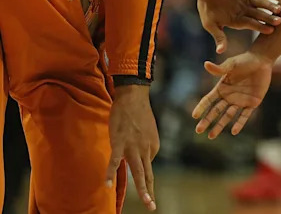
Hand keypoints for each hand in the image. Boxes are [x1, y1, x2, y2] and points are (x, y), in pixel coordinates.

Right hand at [105, 85, 158, 210]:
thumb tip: (141, 156)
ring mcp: (133, 147)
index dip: (141, 171)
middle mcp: (147, 149)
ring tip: (147, 202)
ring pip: (138, 172)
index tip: (140, 179)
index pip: (147, 166)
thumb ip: (145, 146)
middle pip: (148, 174)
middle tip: (152, 207)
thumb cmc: (138, 113)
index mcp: (154, 146)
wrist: (133, 97)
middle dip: (150, 192)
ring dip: (142, 189)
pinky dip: (111, 174)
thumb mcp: (147, 131)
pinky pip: (115, 162)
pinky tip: (108, 186)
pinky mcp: (120, 143)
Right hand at [190, 0, 280, 53]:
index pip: (251, 24)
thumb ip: (218, 36)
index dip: (261, 27)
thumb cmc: (207, 5)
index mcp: (237, 20)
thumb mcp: (210, 23)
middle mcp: (245, 11)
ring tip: (280, 9)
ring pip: (263, 4)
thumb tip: (220, 51)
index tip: (270, 31)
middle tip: (279, 21)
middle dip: (269, 18)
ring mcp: (248, 0)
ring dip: (271, 6)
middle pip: (259, 15)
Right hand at [192, 52, 273, 138]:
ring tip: (211, 136)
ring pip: (228, 116)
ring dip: (220, 126)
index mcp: (222, 88)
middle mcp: (229, 96)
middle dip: (207, 121)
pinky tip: (234, 131)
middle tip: (198, 131)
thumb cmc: (245, 60)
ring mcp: (240, 101)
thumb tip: (205, 64)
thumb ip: (220, 69)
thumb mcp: (231, 65)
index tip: (194, 116)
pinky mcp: (252, 103)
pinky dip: (239, 123)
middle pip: (215, 111)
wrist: (262, 60)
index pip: (208, 100)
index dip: (201, 107)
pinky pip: (244, 115)